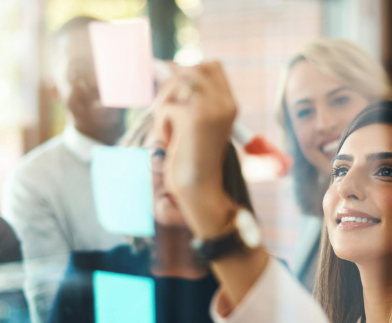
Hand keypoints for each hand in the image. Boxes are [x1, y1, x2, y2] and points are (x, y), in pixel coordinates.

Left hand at [156, 61, 236, 195]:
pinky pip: (166, 107)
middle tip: (167, 111)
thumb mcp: (197, 123)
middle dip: (171, 86)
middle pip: (191, 69)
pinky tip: (170, 141)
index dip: (190, 71)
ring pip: (176, 84)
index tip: (176, 89)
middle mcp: (223, 103)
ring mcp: (210, 109)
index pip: (212, 66)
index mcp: (229, 104)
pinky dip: (161, 124)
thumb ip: (189, 97)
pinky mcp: (193, 118)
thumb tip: (164, 66)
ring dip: (164, 105)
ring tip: (168, 129)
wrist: (199, 188)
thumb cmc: (193, 158)